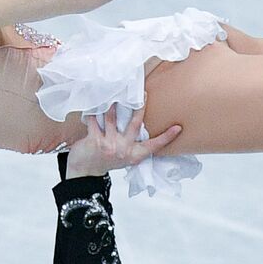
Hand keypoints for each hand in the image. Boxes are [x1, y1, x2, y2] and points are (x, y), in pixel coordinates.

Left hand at [65, 104, 182, 178]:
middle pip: (135, 124)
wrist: (84, 171)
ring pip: (112, 117)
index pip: (154, 145)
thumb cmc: (106, 159)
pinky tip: (92, 105)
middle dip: (140, 107)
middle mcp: (124, 150)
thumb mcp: (124, 155)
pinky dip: (93, 111)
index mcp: (134, 155)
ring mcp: (110, 145)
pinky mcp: (95, 141)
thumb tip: (138, 119)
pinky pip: (95, 120)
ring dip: (112, 104)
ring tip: (113, 92)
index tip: (178, 128)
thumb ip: (131, 141)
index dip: (167, 137)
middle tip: (143, 93)